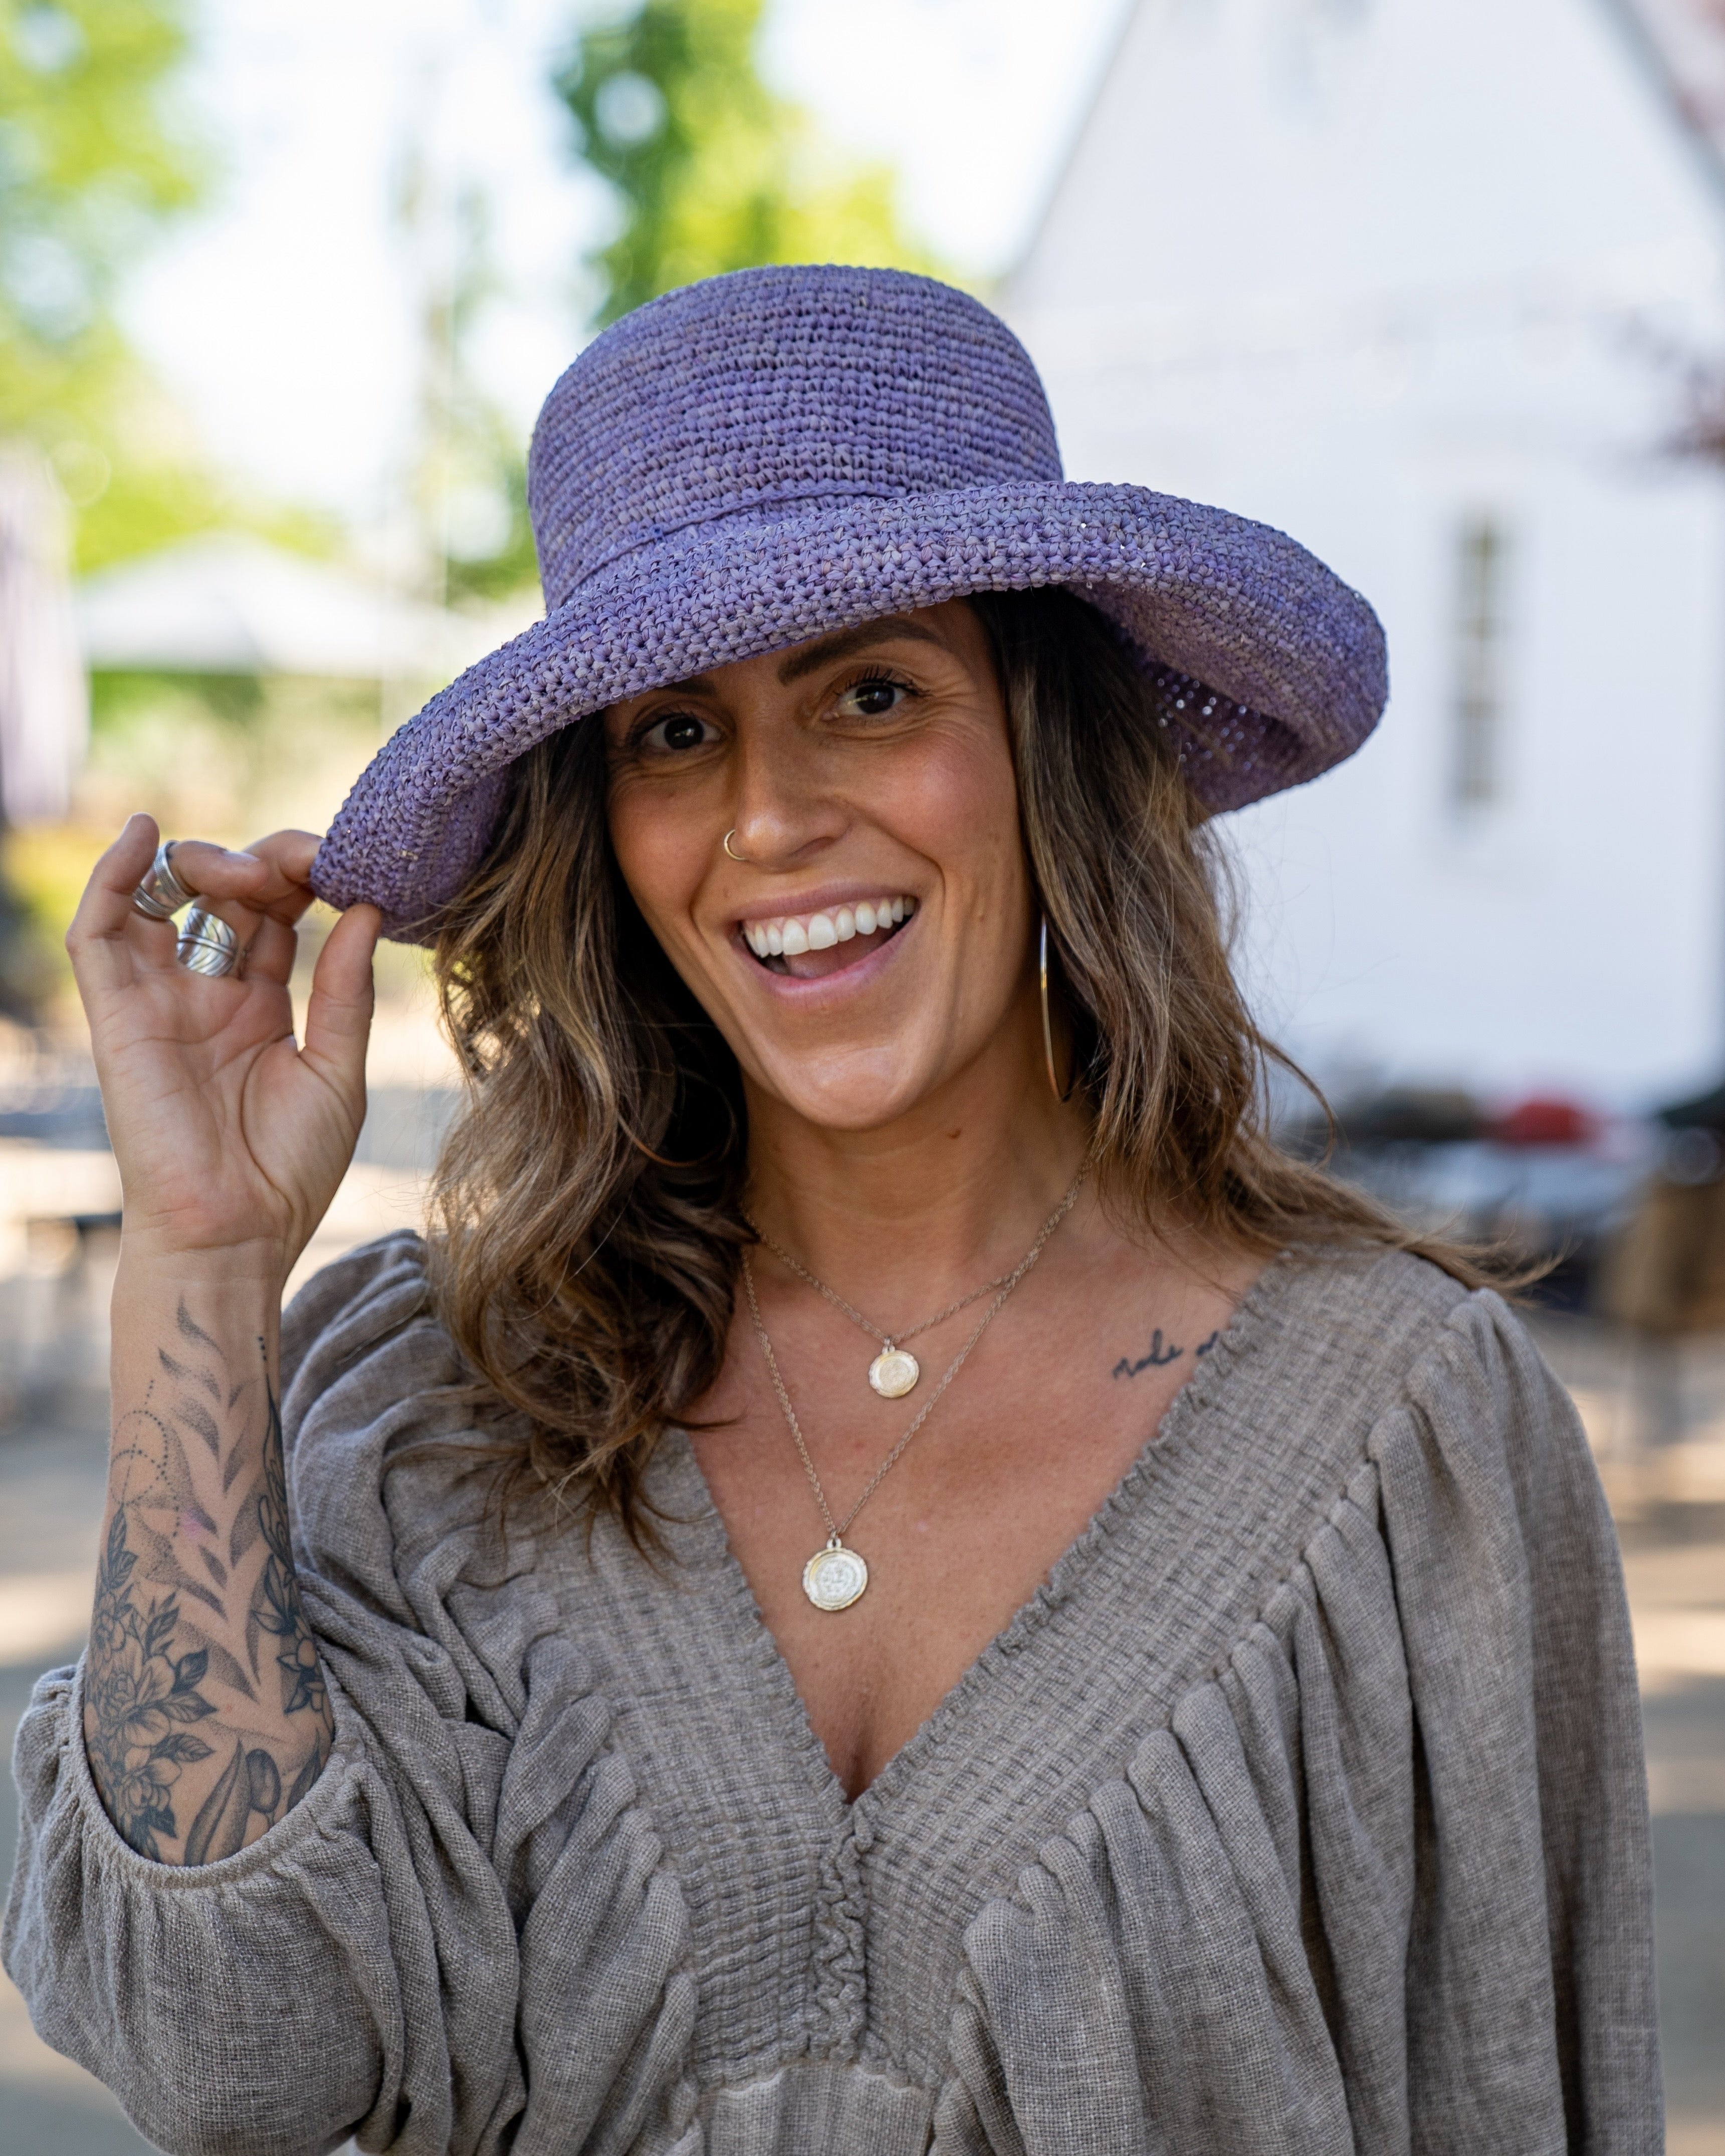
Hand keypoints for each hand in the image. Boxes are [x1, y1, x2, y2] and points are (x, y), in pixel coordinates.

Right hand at [66, 815, 381, 1275]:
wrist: (236, 1238)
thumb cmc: (288, 1172)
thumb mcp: (339, 1071)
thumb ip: (347, 991)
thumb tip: (367, 909)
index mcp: (261, 1005)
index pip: (274, 912)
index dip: (303, 877)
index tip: (347, 864)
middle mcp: (206, 993)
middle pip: (224, 893)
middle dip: (264, 862)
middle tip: (307, 864)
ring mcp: (159, 1000)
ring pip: (161, 897)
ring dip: (202, 860)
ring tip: (249, 869)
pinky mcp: (117, 1014)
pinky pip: (97, 930)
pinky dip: (113, 874)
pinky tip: (147, 832)